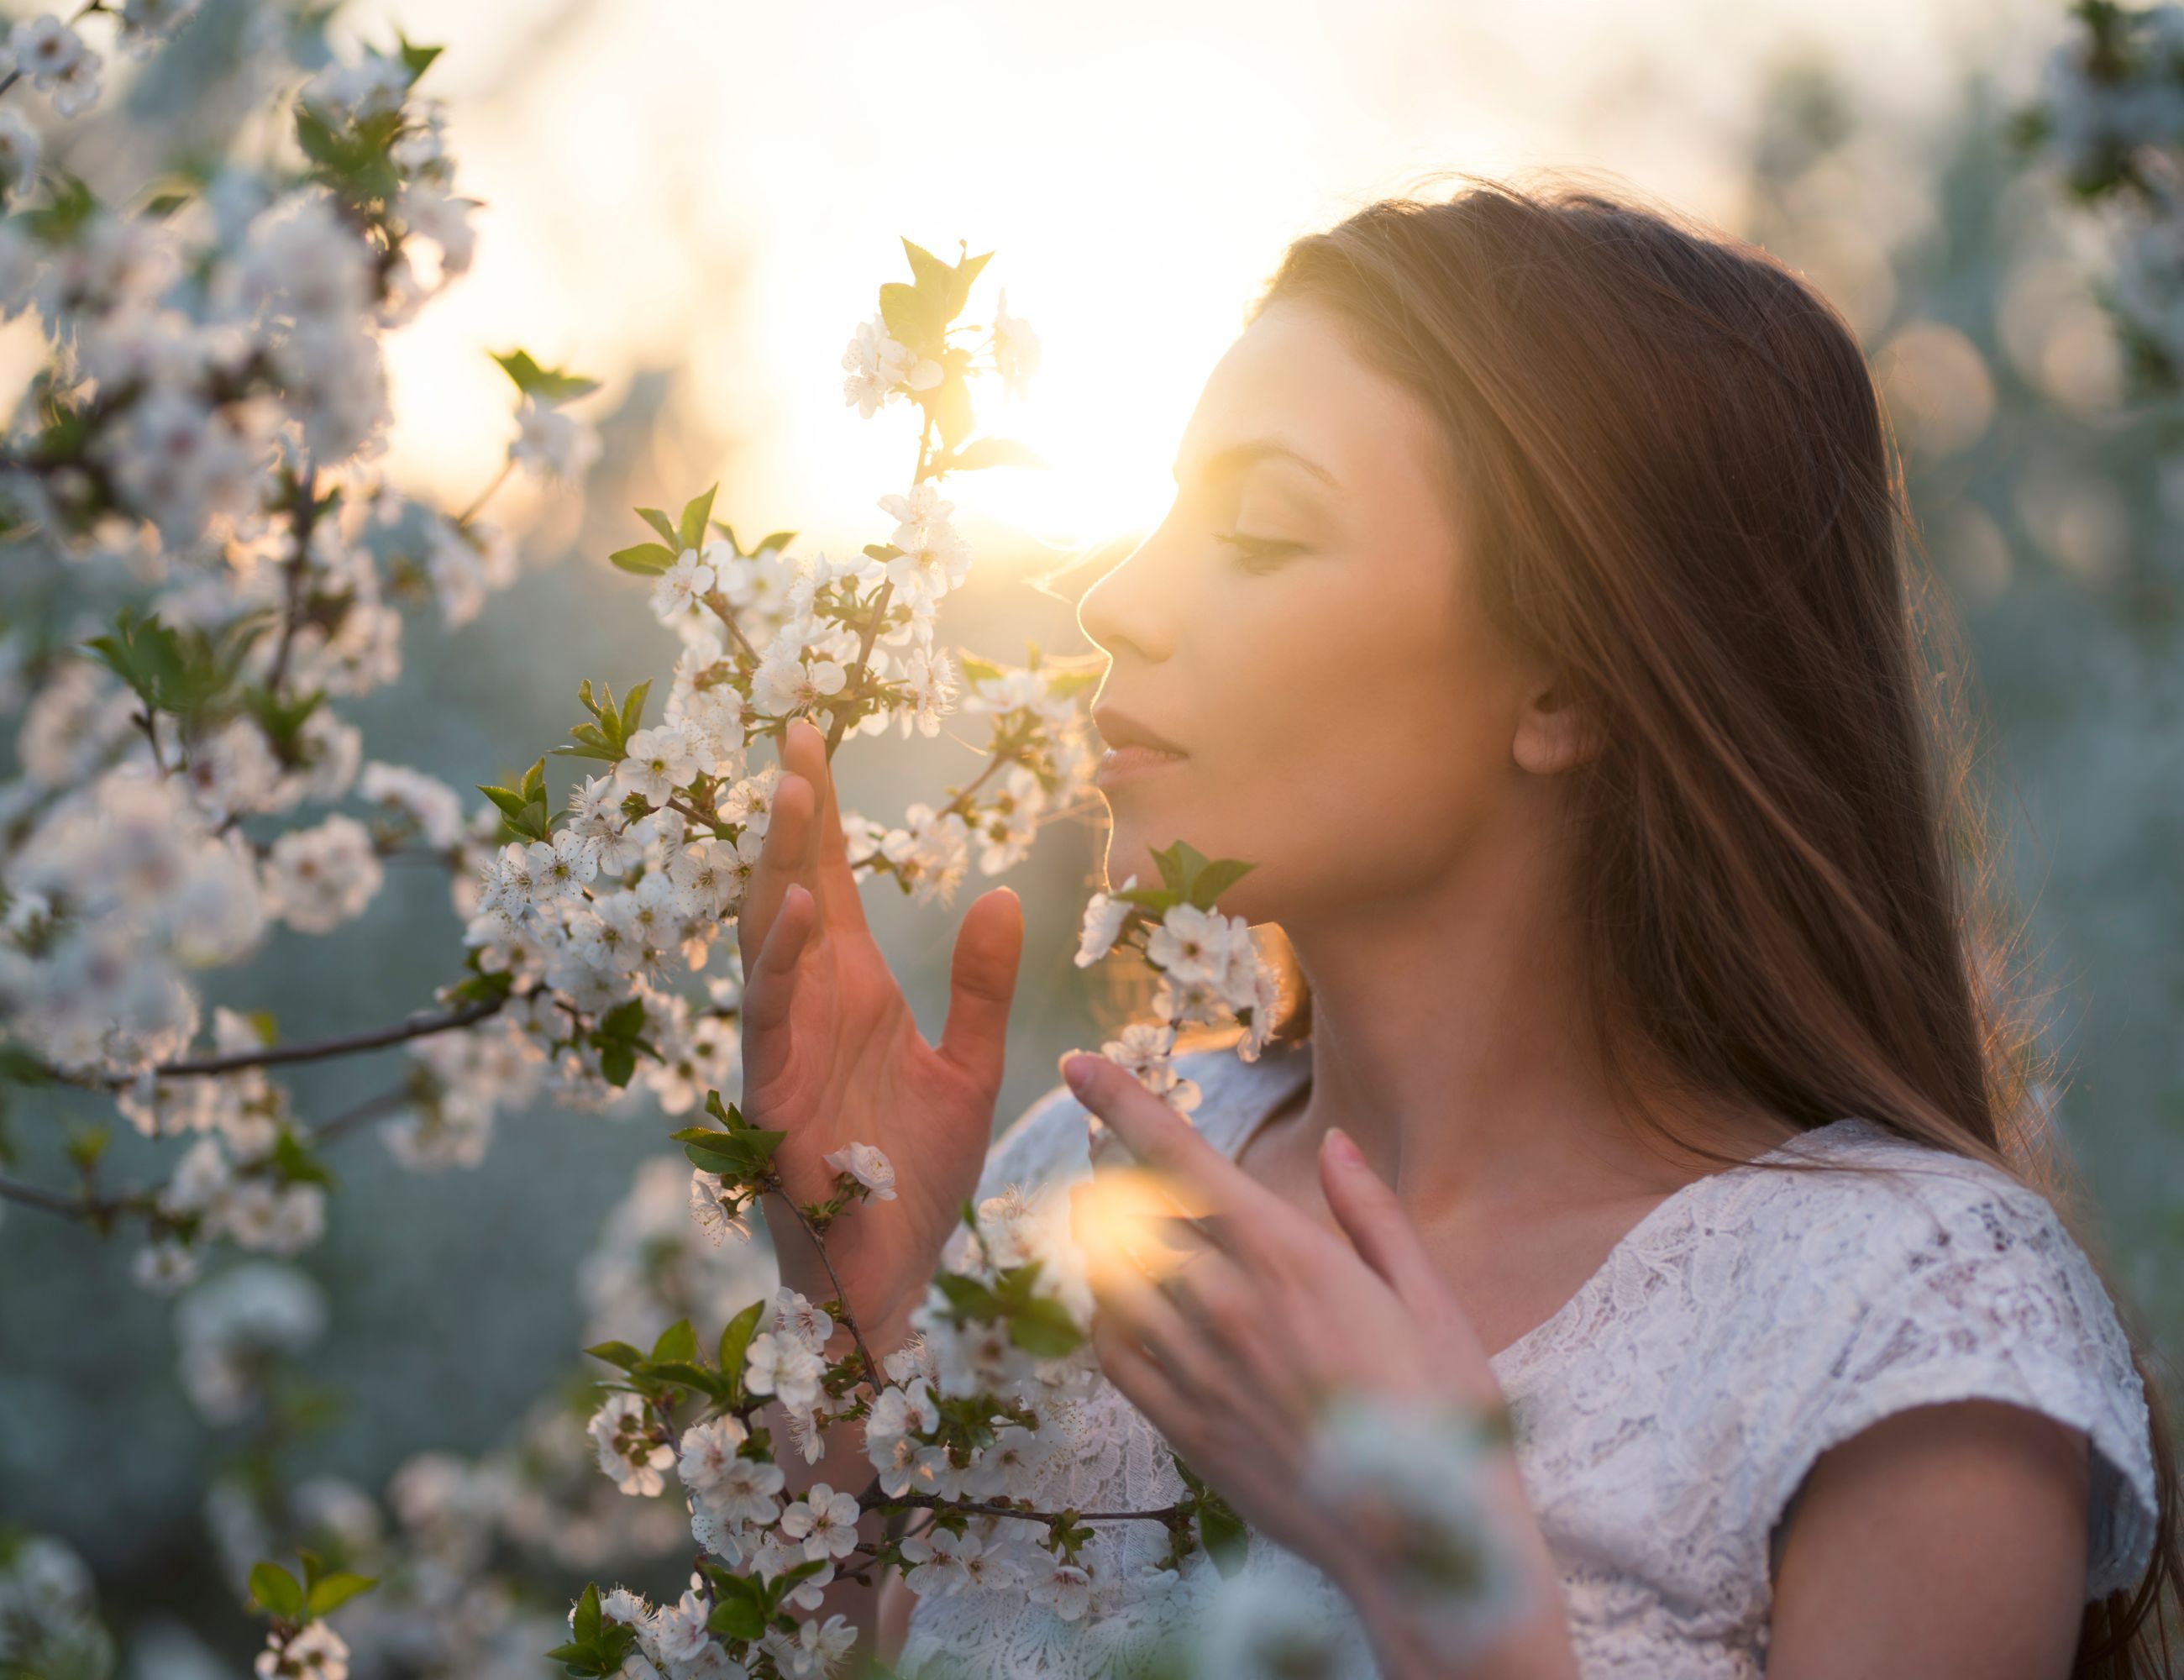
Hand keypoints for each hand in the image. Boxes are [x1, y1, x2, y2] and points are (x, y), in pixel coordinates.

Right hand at [734, 719, 1023, 1352]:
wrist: (892, 1284)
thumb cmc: (912, 1181)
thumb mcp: (970, 1069)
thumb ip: (981, 987)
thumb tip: (999, 893)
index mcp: (853, 991)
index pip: (832, 881)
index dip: (823, 813)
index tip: (812, 735)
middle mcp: (812, 1007)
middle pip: (794, 888)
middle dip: (794, 814)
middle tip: (797, 732)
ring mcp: (786, 1048)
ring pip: (770, 939)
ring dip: (780, 866)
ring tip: (797, 792)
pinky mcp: (775, 1097)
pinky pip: (770, 1017)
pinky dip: (780, 962)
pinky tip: (798, 909)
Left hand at [1061, 1052, 1575, 1677]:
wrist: (1420, 1544)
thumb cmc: (1441, 1414)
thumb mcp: (1428, 1298)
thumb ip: (1372, 1213)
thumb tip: (1336, 1144)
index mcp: (1286, 1254)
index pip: (1178, 1156)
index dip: (1121, 1101)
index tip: (1079, 1064)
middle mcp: (1226, 1302)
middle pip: (1128, 1208)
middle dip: (1119, 1177)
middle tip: (1129, 1169)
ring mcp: (1197, 1368)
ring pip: (1110, 1275)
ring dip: (1105, 1240)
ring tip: (1117, 1227)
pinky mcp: (1183, 1426)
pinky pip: (1113, 1351)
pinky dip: (1107, 1314)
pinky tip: (1126, 1307)